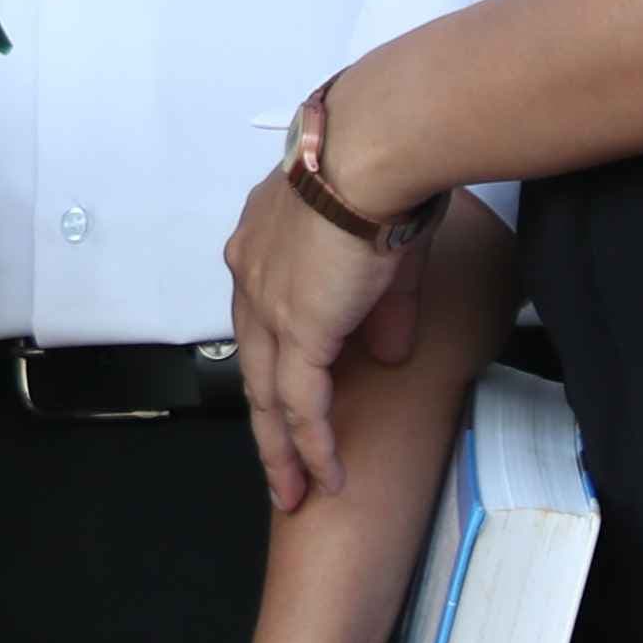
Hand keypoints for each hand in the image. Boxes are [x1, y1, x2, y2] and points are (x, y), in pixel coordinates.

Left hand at [224, 165, 425, 511]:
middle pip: (254, 365)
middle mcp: (251, 275)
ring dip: (282, 448)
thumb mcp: (381, 247)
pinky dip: (312, 444)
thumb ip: (382, 307)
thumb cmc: (382, 171)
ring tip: (296, 490)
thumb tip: (391, 352)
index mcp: (262, 244)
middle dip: (267, 421)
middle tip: (278, 465)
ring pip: (268, 395)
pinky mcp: (296, 329)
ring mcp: (268, 305)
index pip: (261, 318)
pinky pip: (300, 404)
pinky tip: (325, 475)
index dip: (274, 362)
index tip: (283, 397)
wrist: (371, 152)